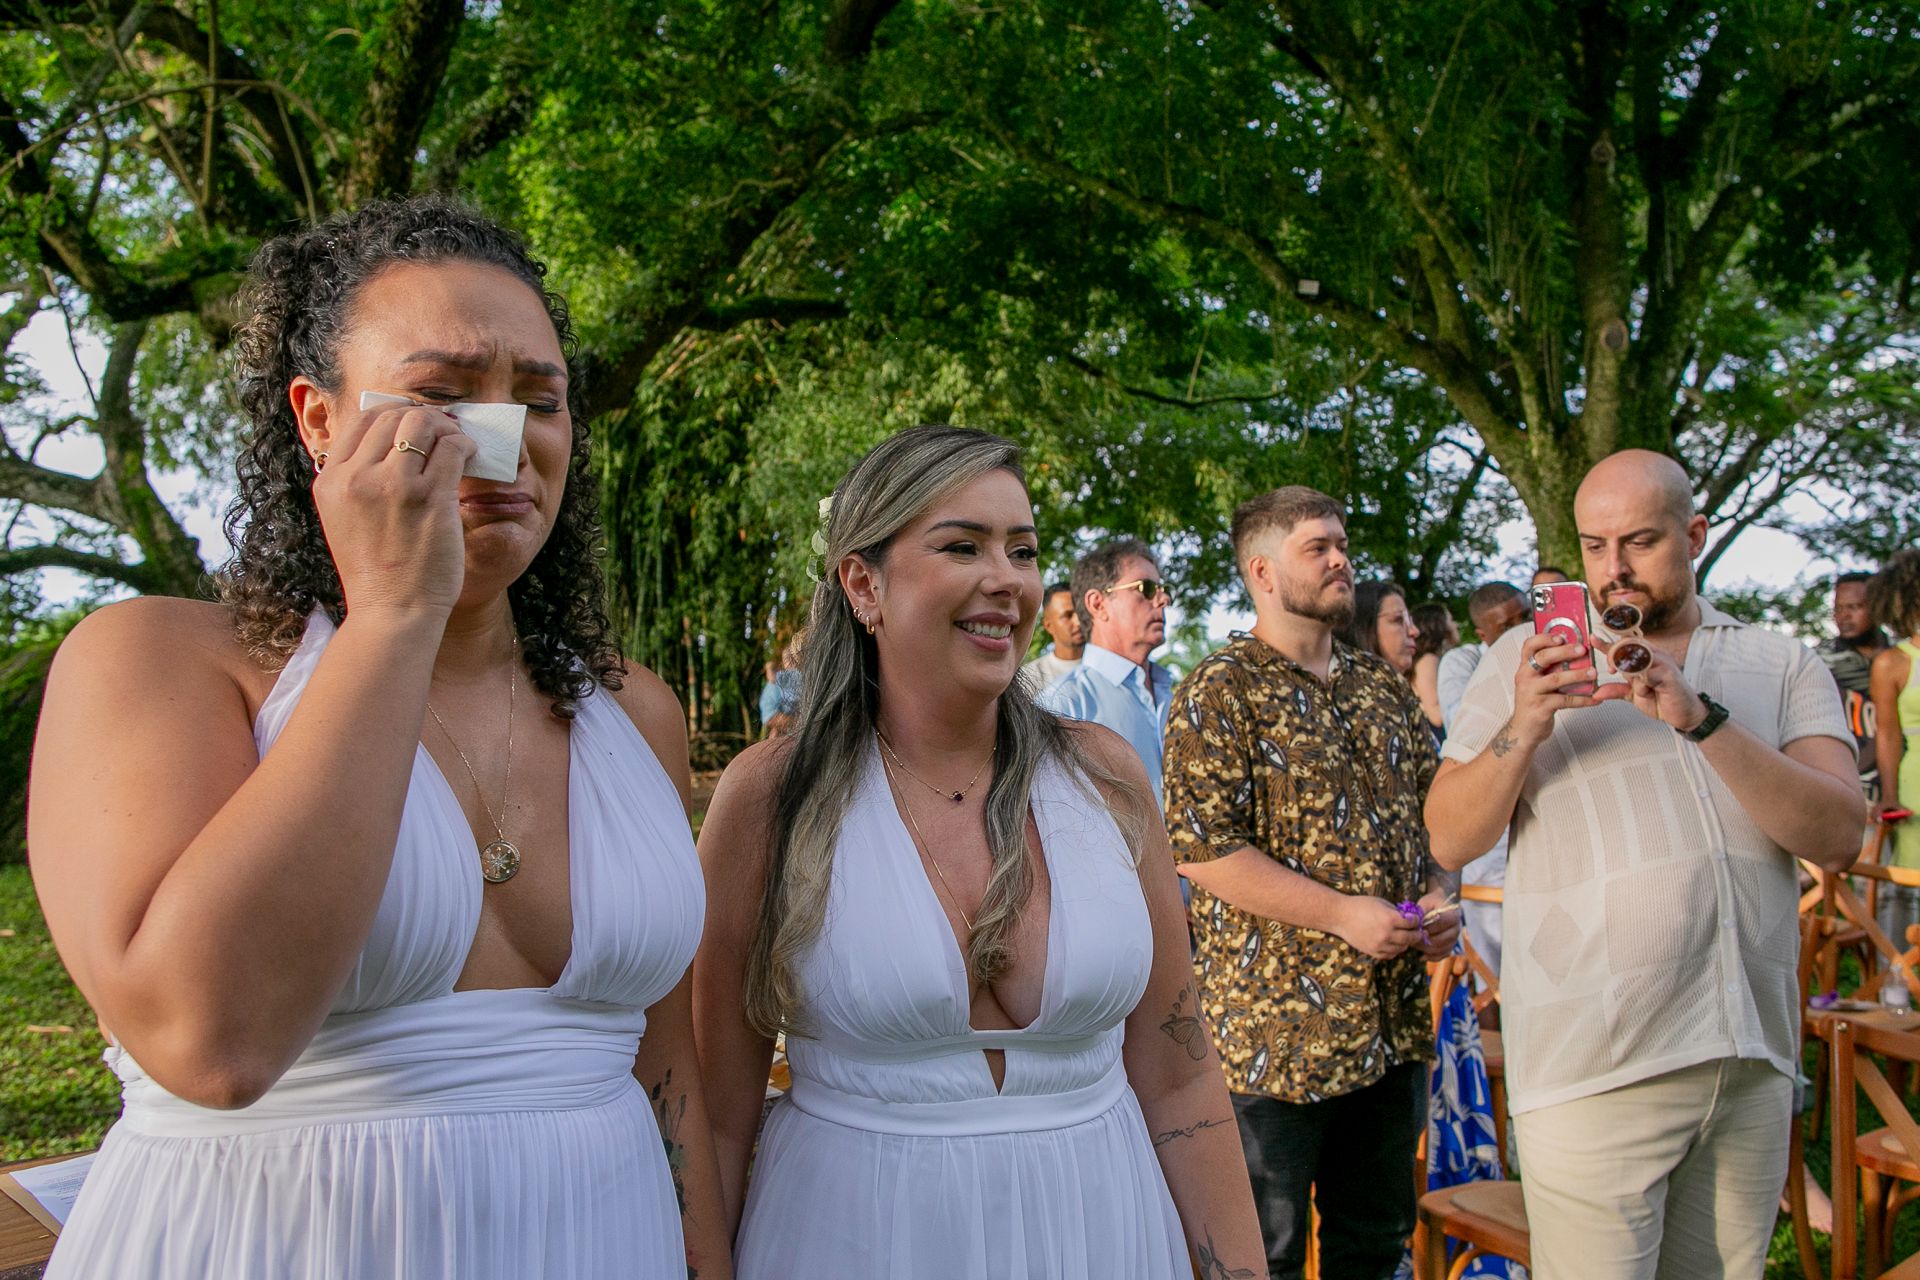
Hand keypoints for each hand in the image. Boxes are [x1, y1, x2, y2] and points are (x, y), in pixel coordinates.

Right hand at [311, 403, 478, 617]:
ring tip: (457, 441)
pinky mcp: (430, 498)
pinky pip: (452, 449)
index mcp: (331, 481)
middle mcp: (357, 478)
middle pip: (393, 417)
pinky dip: (465, 444)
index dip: (393, 414)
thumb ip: (355, 481)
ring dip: (446, 427)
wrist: (391, 612)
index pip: (361, 420)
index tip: (413, 425)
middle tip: (442, 430)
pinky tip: (470, 455)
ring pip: (423, 425)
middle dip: (422, 417)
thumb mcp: (344, 519)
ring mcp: (393, 486)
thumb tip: (387, 443)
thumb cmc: (376, 572)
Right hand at [1335, 896, 1419, 960]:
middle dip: (1416, 934)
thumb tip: (1409, 918)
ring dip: (1406, 943)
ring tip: (1404, 937)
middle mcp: (1386, 934)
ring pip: (1402, 948)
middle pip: (1411, 938)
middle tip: (1418, 931)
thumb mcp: (1381, 902)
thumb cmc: (1360, 905)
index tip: (1415, 919)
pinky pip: (1390, 955)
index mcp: (1390, 919)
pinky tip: (1393, 943)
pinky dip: (1394, 950)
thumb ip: (1396, 911)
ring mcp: (1380, 944)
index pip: (1413, 922)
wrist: (1340, 916)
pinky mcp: (1373, 952)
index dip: (1416, 920)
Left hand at [1413, 889, 1460, 959]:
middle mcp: (1456, 929)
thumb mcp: (1426, 902)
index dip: (1426, 927)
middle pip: (1440, 940)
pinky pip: (1441, 956)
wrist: (1442, 907)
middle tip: (1411, 938)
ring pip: (1439, 949)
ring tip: (1413, 943)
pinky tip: (1420, 954)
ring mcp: (1454, 940)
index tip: (1414, 927)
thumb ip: (1421, 911)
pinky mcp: (1450, 947)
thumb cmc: (1432, 904)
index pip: (1440, 924)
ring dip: (1424, 948)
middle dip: (1423, 940)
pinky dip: (1430, 957)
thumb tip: (1415, 923)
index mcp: (1453, 915)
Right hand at [1510, 632, 1601, 746]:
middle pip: (1543, 658)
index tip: (1562, 636)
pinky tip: (1595, 698)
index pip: (1529, 646)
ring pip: (1555, 679)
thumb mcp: (1537, 682)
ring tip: (1594, 673)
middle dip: (1565, 651)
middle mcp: (1525, 678)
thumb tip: (1578, 655)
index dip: (1544, 638)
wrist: (1523, 730)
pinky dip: (1583, 699)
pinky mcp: (1540, 708)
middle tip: (1583, 650)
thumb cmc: (1534, 702)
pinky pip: (1565, 701)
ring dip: (1577, 675)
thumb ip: (1551, 669)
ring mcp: (1531, 693)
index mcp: (1525, 668)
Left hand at [1589, 635, 1707, 731]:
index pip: (1624, 645)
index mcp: (1646, 658)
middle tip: (1610, 670)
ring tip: (1636, 687)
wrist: (1685, 715)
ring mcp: (1663, 663)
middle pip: (1629, 645)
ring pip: (1637, 658)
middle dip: (1615, 655)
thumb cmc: (1663, 700)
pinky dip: (1642, 685)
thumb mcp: (1634, 695)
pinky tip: (1646, 692)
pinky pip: (1648, 675)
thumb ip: (1617, 690)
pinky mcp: (1669, 674)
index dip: (1608, 643)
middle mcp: (1655, 656)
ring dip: (1630, 673)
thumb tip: (1596, 692)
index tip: (1592, 639)